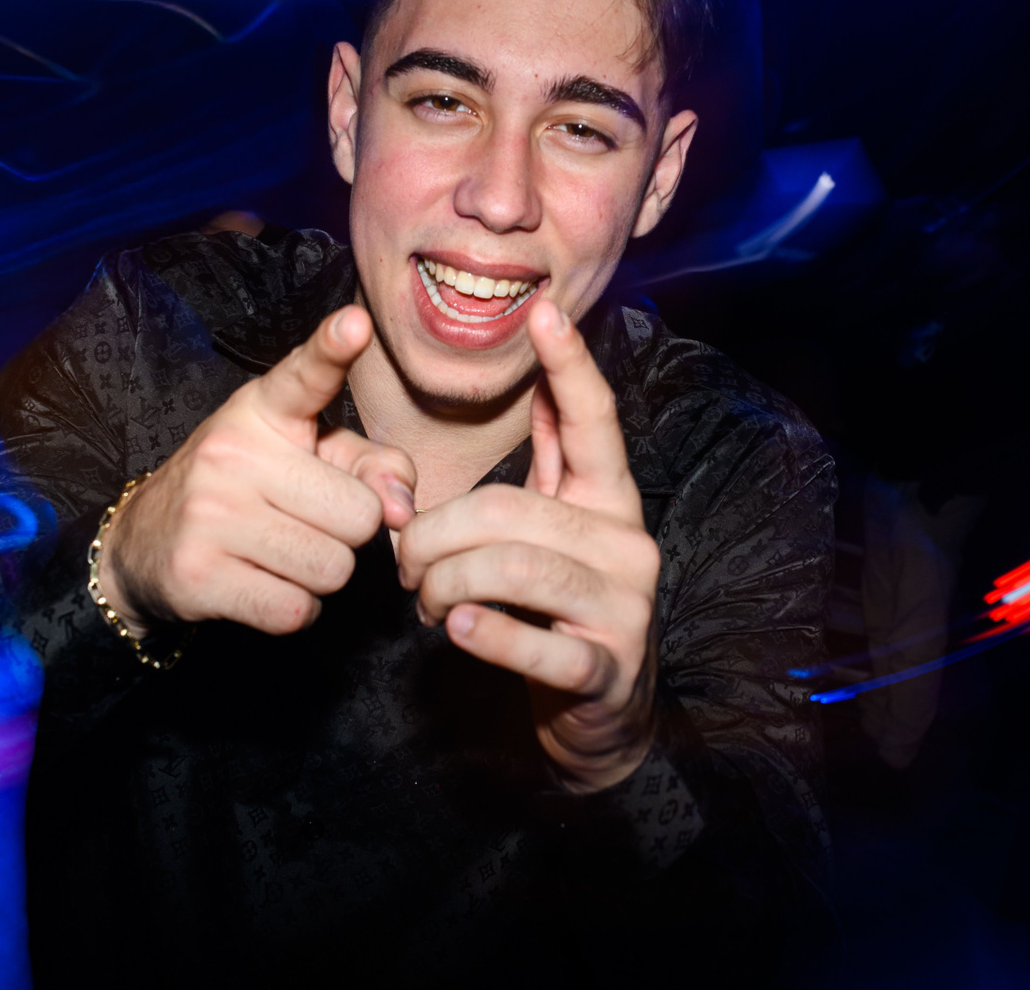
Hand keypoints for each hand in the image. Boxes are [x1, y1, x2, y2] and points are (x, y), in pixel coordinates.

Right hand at [98, 305, 416, 635]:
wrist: (144, 543)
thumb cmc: (248, 491)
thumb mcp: (309, 459)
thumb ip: (374, 467)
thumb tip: (401, 508)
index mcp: (264, 411)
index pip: (305, 374)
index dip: (333, 348)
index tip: (356, 324)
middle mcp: (233, 452)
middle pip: (359, 516)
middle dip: (348, 533)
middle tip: (304, 523)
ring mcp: (210, 512)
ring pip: (333, 568)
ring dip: (321, 575)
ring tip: (281, 553)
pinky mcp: (198, 573)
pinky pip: (296, 610)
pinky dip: (294, 609)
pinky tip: (263, 584)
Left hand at [397, 299, 659, 792]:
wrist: (604, 717)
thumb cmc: (563, 610)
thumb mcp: (563, 528)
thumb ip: (556, 464)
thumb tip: (538, 383)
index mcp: (611, 500)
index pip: (594, 423)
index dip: (570, 367)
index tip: (545, 313)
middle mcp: (627, 543)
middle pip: (510, 508)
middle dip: (434, 533)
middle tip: (402, 564)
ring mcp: (622, 607)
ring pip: (514, 568)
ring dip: (445, 584)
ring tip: (424, 603)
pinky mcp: (605, 668)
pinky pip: (536, 643)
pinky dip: (484, 633)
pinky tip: (455, 631)